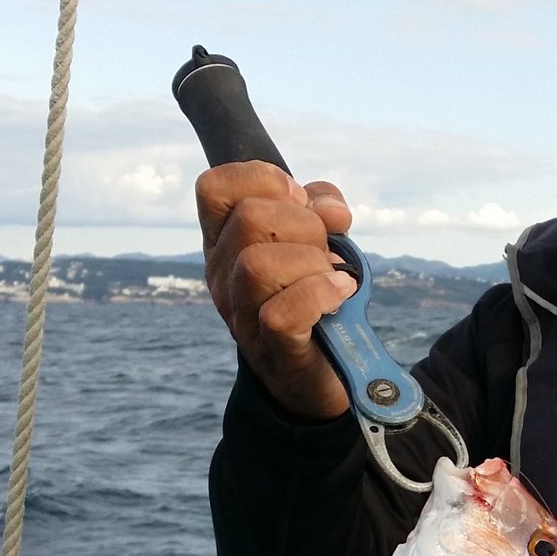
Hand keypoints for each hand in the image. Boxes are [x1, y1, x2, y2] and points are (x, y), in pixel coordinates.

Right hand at [196, 161, 357, 420]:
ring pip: (258, 265)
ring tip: (331, 277)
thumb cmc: (316, 299)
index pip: (215, 187)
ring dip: (311, 262)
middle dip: (303, 224)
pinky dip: (321, 295)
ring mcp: (242, 316)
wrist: (325, 376)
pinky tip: (341, 294)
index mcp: (225, 242)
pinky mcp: (274, 350)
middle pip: (250, 219)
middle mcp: (222, 276)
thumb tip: (332, 210)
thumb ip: (321, 208)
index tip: (298, 201)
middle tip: (323, 250)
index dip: (262, 180)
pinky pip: (282, 313)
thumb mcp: (317, 240)